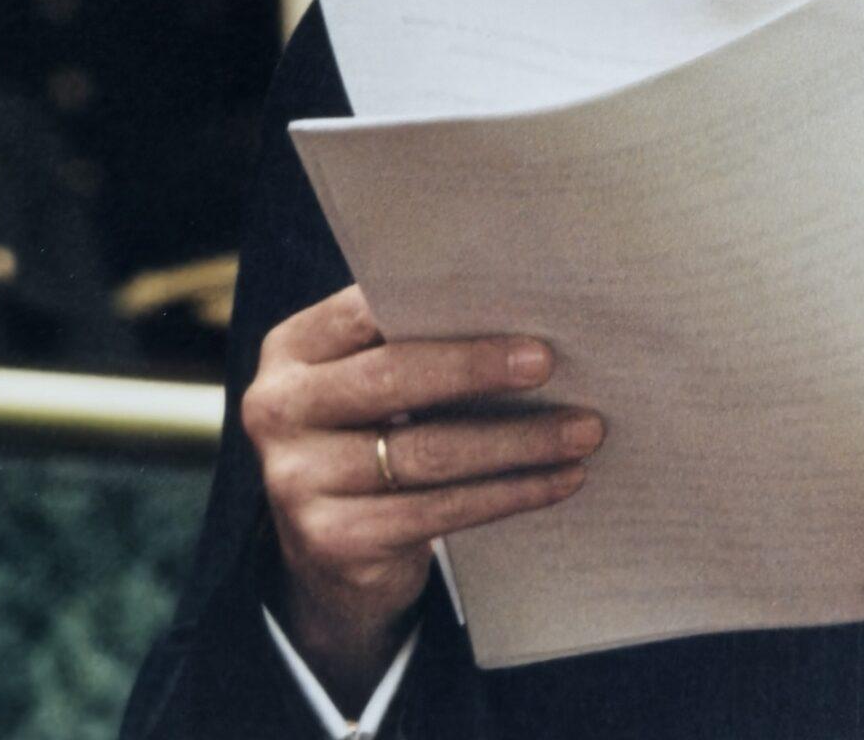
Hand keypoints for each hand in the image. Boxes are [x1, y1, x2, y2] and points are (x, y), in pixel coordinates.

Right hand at [242, 285, 603, 701]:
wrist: (330, 559)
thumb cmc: (374, 438)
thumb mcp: (371, 386)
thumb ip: (413, 345)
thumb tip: (527, 311)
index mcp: (292, 351)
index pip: (362, 313)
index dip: (435, 307)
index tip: (512, 305)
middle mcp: (278, 411)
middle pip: (390, 379)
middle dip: (477, 369)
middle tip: (549, 363)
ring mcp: (298, 481)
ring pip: (426, 452)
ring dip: (518, 441)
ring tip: (584, 430)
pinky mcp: (334, 541)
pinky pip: (440, 510)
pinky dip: (511, 493)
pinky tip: (561, 480)